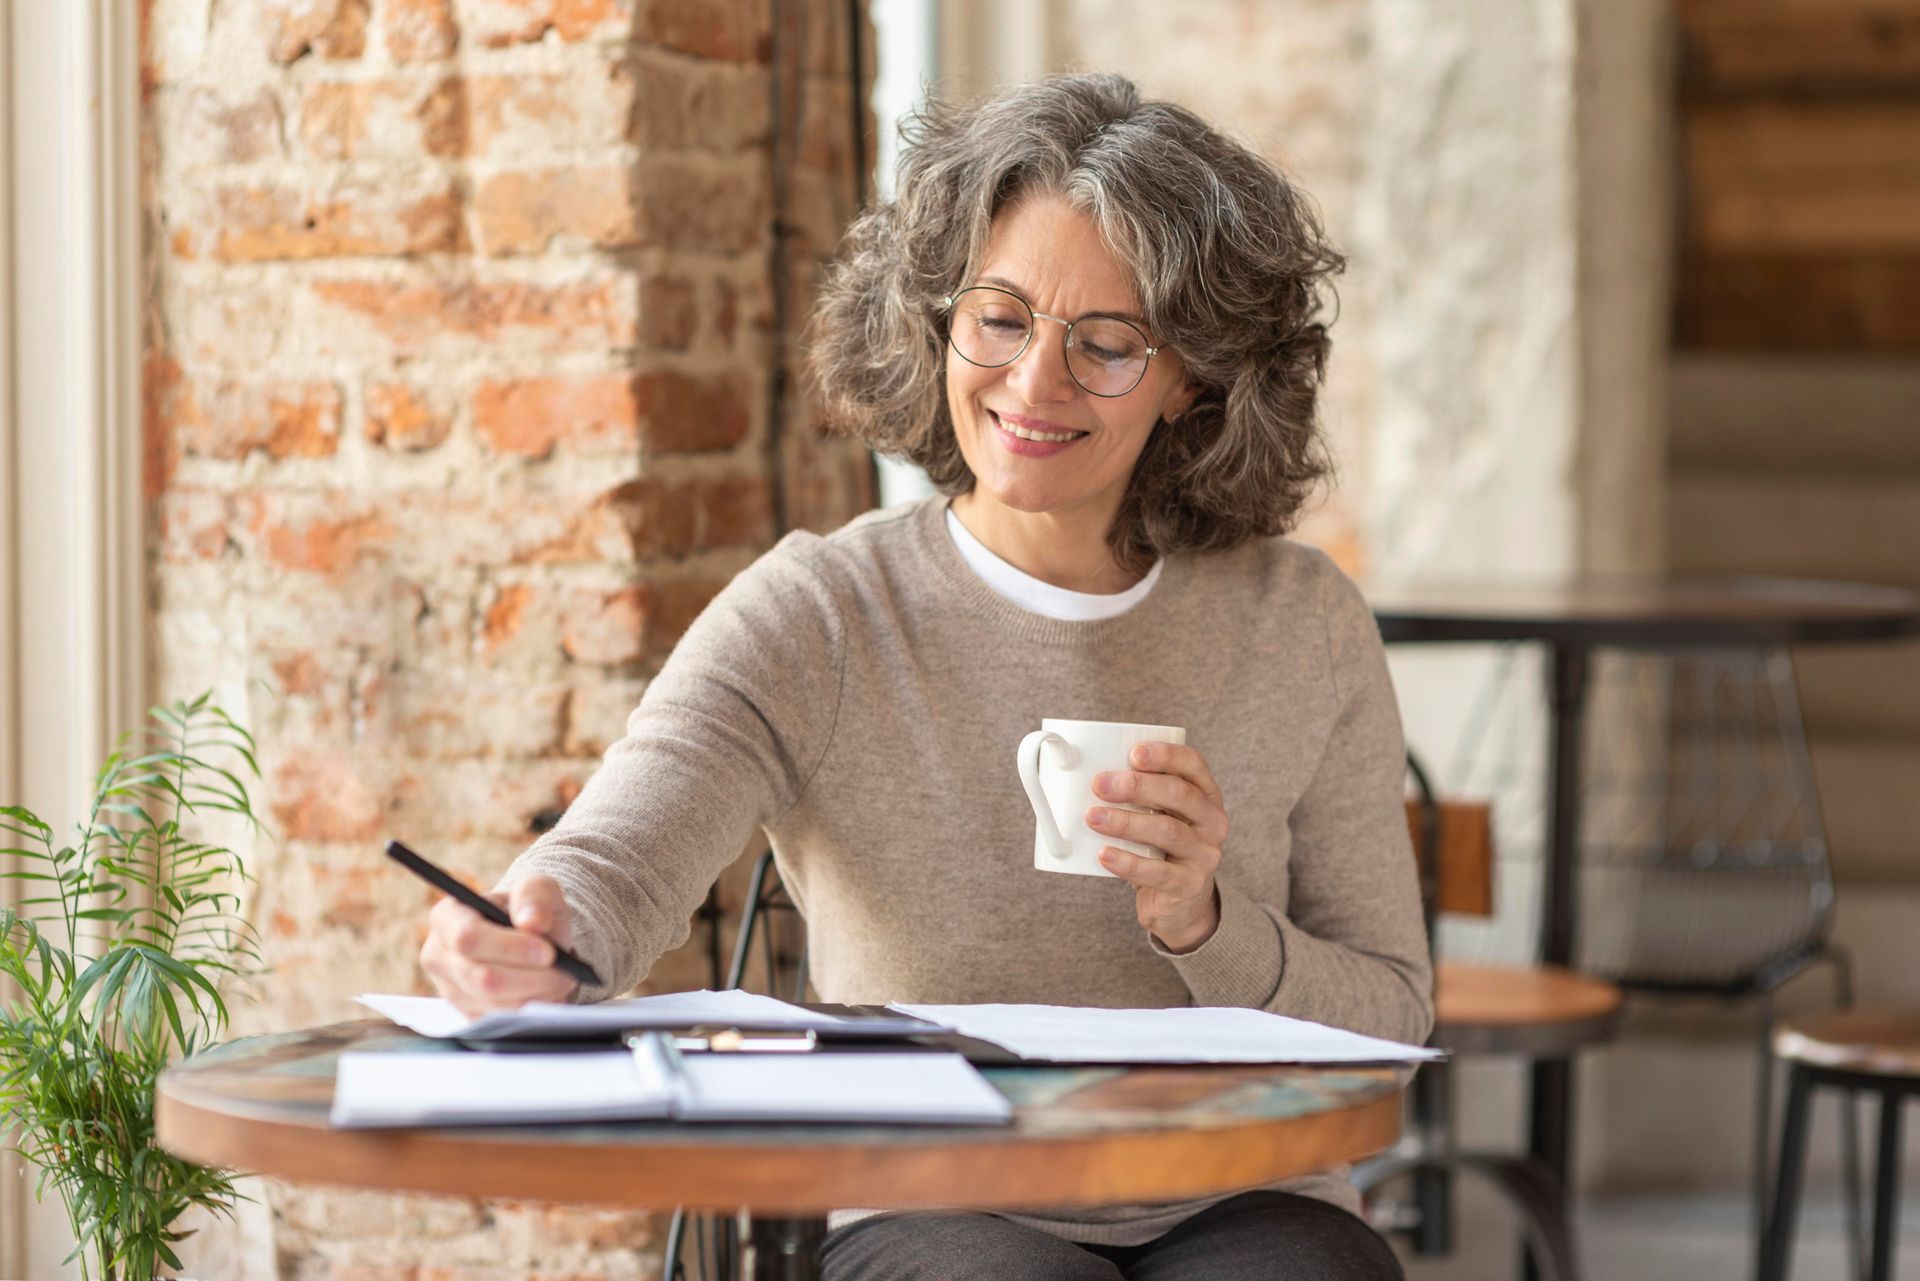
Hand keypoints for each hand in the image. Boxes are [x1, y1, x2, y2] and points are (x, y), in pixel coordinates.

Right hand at [420, 873, 579, 1016]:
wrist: (529, 937)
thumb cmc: (527, 909)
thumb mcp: (537, 888)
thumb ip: (535, 896)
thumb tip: (532, 922)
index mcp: (447, 916)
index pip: (468, 938)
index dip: (509, 948)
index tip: (548, 952)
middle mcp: (439, 955)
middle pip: (482, 978)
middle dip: (532, 979)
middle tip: (566, 973)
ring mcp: (449, 989)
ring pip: (494, 1005)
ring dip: (536, 997)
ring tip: (562, 981)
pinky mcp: (465, 1014)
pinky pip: (499, 1022)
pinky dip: (530, 1011)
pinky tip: (547, 994)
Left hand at [1087, 741, 1225, 953]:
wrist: (1179, 902)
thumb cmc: (1160, 846)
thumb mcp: (1158, 815)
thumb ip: (1137, 794)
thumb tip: (1084, 773)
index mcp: (1206, 794)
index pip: (1193, 764)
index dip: (1166, 755)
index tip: (1133, 753)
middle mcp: (1212, 821)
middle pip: (1178, 794)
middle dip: (1136, 786)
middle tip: (1099, 785)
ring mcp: (1205, 854)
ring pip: (1168, 831)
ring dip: (1126, 822)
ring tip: (1092, 818)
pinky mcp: (1190, 884)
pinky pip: (1159, 872)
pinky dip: (1128, 862)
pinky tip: (1104, 855)